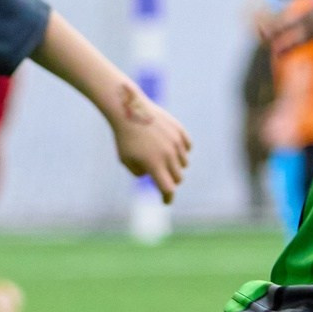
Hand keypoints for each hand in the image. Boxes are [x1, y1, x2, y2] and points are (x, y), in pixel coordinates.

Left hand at [108, 80, 191, 201]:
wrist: (129, 110)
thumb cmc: (124, 137)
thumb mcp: (126, 159)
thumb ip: (140, 172)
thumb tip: (154, 175)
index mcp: (154, 165)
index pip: (168, 189)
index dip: (168, 198)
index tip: (166, 201)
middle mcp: (168, 155)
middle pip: (178, 178)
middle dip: (170, 181)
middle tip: (162, 178)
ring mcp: (176, 142)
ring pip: (184, 163)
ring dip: (176, 166)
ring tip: (163, 160)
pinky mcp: (180, 131)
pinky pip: (187, 148)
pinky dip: (182, 152)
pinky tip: (173, 150)